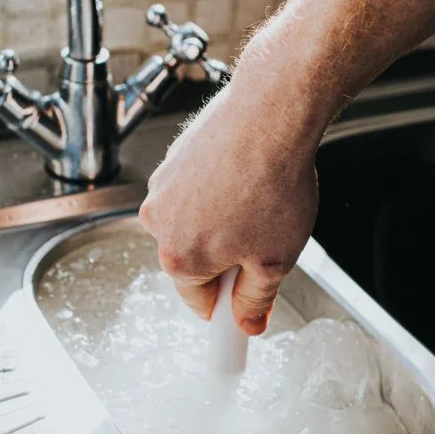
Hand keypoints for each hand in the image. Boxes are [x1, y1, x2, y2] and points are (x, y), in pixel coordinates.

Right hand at [138, 82, 318, 335]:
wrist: (271, 112)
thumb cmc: (272, 182)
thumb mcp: (275, 260)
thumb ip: (256, 299)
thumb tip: (248, 321)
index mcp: (179, 259)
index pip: (200, 303)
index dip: (228, 305)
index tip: (242, 308)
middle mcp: (158, 223)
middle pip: (192, 262)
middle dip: (226, 259)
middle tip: (265, 241)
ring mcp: (163, 186)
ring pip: (193, 223)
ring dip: (221, 222)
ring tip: (259, 201)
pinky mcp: (173, 157)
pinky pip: (195, 189)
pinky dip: (217, 189)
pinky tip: (248, 176)